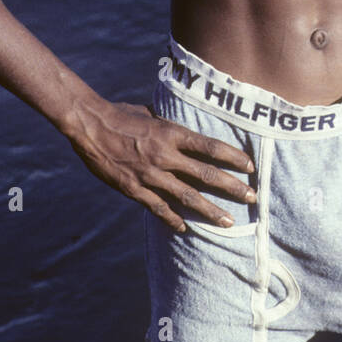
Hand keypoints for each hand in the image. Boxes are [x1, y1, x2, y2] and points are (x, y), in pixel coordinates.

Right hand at [64, 97, 256, 232]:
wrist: (89, 125)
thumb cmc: (121, 114)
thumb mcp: (151, 114)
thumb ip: (170, 126)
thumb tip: (184, 127)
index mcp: (172, 133)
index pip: (211, 147)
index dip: (233, 158)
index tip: (250, 167)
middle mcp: (165, 156)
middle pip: (206, 175)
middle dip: (232, 187)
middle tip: (252, 197)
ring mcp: (150, 175)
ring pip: (187, 197)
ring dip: (210, 210)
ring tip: (229, 222)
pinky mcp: (134, 189)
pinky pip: (158, 208)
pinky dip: (173, 219)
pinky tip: (186, 228)